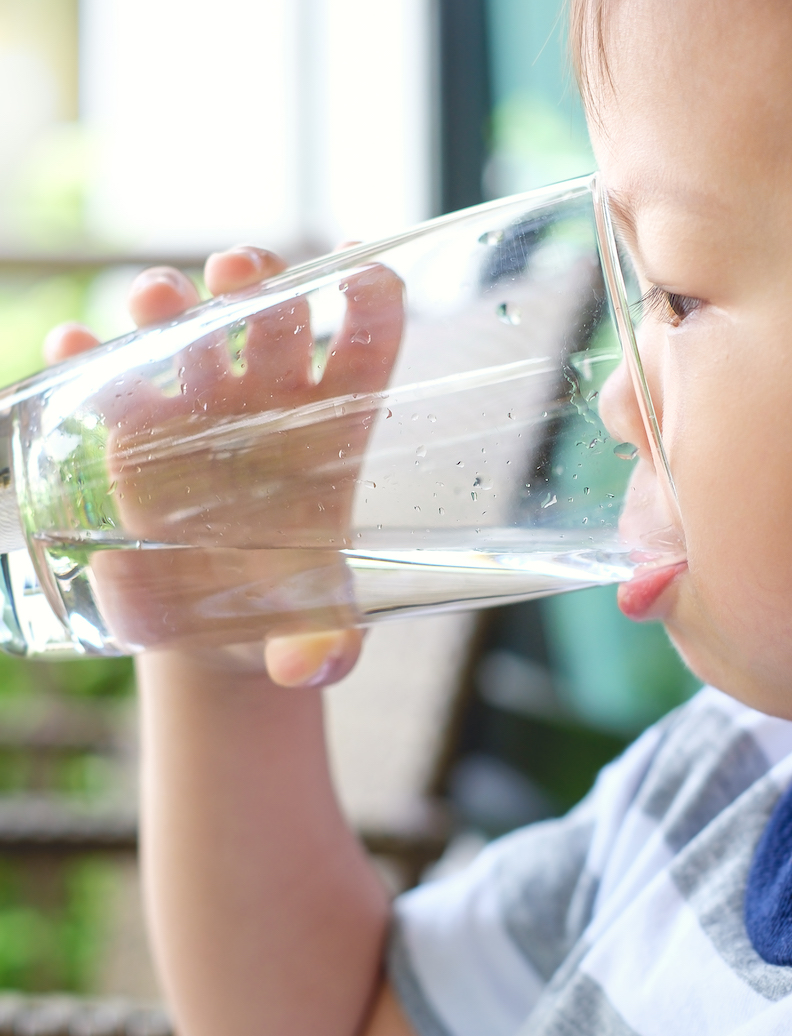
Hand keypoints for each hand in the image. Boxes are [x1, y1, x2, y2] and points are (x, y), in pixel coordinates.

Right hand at [44, 245, 404, 685]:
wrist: (224, 629)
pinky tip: (75, 344)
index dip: (371, 304)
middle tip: (241, 268)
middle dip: (260, 285)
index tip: (367, 268)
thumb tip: (308, 665)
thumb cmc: (290, 615)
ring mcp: (204, 419)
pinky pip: (117, 388)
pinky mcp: (141, 442)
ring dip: (175, 305)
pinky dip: (92, 361)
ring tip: (158, 296)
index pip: (366, 352)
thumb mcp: (317, 636)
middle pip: (275, 323)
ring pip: (194, 339)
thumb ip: (325, 647)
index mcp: (339, 436)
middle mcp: (274, 411)